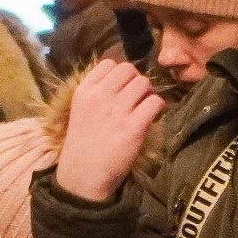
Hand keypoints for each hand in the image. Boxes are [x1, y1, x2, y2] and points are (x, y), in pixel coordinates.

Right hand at [55, 57, 164, 203]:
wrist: (84, 173)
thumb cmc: (83, 143)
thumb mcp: (79, 110)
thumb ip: (96, 92)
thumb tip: (122, 79)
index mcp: (84, 90)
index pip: (109, 63)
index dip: (120, 73)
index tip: (122, 87)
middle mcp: (100, 95)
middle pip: (129, 70)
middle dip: (136, 81)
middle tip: (137, 97)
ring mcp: (117, 110)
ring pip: (144, 83)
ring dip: (148, 93)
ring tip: (145, 108)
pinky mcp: (134, 126)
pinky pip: (155, 102)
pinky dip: (158, 108)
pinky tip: (152, 118)